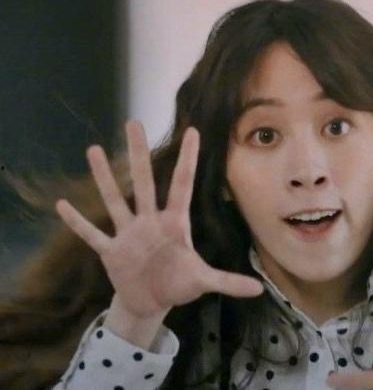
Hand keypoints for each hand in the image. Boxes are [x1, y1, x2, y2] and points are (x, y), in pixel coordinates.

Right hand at [56, 121, 263, 319]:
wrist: (150, 302)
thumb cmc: (178, 285)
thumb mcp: (203, 282)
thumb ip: (228, 282)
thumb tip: (259, 290)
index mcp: (174, 224)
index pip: (182, 185)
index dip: (188, 159)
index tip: (193, 130)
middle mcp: (150, 221)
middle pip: (144, 182)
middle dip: (138, 154)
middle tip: (133, 122)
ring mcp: (128, 234)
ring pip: (115, 200)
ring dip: (104, 177)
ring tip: (94, 149)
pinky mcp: (110, 251)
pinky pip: (91, 234)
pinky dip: (77, 223)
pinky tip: (62, 205)